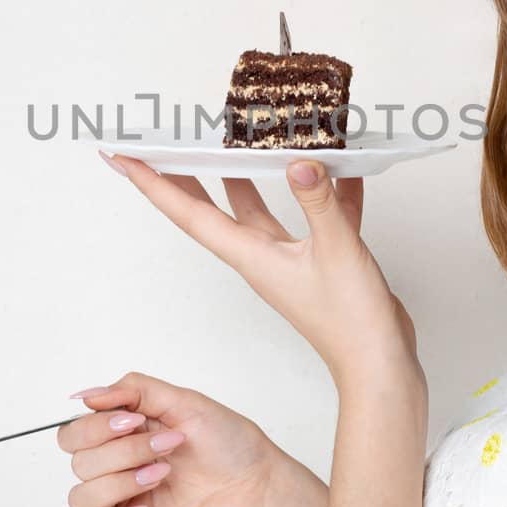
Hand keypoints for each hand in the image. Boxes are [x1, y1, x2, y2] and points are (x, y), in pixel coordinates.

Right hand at [56, 370, 293, 506]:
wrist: (258, 485)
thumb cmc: (229, 444)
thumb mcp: (184, 401)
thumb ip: (134, 390)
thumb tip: (87, 395)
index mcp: (122, 436)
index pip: (73, 434)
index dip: (96, 427)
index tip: (137, 421)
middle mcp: (117, 468)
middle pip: (78, 463)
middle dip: (121, 452)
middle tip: (164, 447)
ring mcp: (123, 502)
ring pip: (80, 499)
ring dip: (119, 484)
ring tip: (161, 476)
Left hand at [99, 151, 420, 385]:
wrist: (380, 364)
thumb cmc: (350, 321)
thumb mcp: (336, 249)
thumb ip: (318, 202)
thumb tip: (299, 163)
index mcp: (251, 256)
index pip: (189, 213)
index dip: (154, 183)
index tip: (126, 158)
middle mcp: (261, 257)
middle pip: (211, 208)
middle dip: (185, 175)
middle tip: (164, 146)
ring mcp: (288, 259)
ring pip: (257, 209)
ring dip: (245, 176)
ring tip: (236, 142)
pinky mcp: (319, 262)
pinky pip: (312, 217)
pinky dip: (320, 192)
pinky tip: (338, 168)